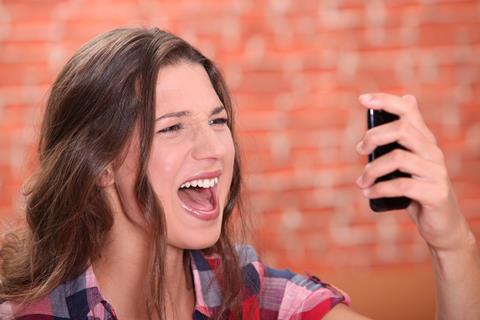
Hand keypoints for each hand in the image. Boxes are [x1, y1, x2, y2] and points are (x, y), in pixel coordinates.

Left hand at [355, 93, 473, 252]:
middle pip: (403, 130)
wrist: (442, 224)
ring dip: (372, 169)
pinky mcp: (435, 193)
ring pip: (399, 158)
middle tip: (359, 150)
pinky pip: (402, 185)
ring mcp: (436, 172)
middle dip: (374, 136)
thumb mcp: (407, 163)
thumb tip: (406, 98)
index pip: (409, 110)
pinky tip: (368, 193)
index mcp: (424, 141)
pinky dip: (379, 189)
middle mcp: (433, 152)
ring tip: (361, 181)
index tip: (362, 98)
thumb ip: (401, 138)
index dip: (386, 101)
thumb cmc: (417, 190)